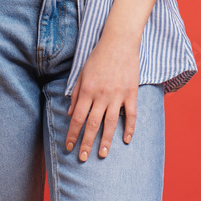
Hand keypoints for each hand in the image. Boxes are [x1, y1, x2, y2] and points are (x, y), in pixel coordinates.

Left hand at [64, 32, 140, 161]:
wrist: (119, 42)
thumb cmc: (98, 56)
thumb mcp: (82, 73)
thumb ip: (76, 93)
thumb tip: (71, 112)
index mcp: (87, 90)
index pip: (77, 118)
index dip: (72, 134)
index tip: (69, 147)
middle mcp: (101, 95)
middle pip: (92, 124)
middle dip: (86, 143)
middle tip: (82, 158)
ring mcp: (118, 95)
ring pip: (111, 123)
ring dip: (106, 141)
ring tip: (102, 155)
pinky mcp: (131, 93)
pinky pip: (131, 115)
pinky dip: (130, 129)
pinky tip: (127, 140)